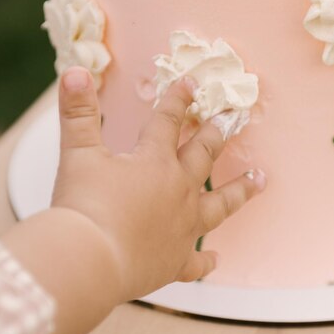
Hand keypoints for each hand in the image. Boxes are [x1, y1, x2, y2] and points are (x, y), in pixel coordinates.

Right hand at [51, 67, 265, 301]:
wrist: (90, 262)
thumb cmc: (84, 206)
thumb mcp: (77, 153)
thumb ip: (78, 112)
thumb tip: (74, 71)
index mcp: (156, 161)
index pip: (169, 121)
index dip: (178, 99)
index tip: (192, 82)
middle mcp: (179, 190)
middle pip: (205, 154)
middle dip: (219, 132)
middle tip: (236, 117)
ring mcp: (183, 227)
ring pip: (220, 204)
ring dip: (240, 190)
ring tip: (259, 180)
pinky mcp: (176, 262)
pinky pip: (197, 262)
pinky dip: (206, 261)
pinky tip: (215, 260)